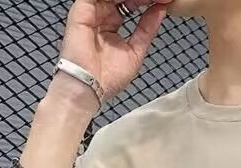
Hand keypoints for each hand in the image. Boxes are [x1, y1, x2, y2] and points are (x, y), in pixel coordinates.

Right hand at [53, 0, 172, 106]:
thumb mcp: (136, 52)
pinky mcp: (80, 11)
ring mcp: (90, 14)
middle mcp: (100, 19)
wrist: (90, 87)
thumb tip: (160, 11)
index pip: (127, 5)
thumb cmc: (108, 78)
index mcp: (111, 28)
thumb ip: (147, 30)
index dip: (143, 2)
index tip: (160, 2)